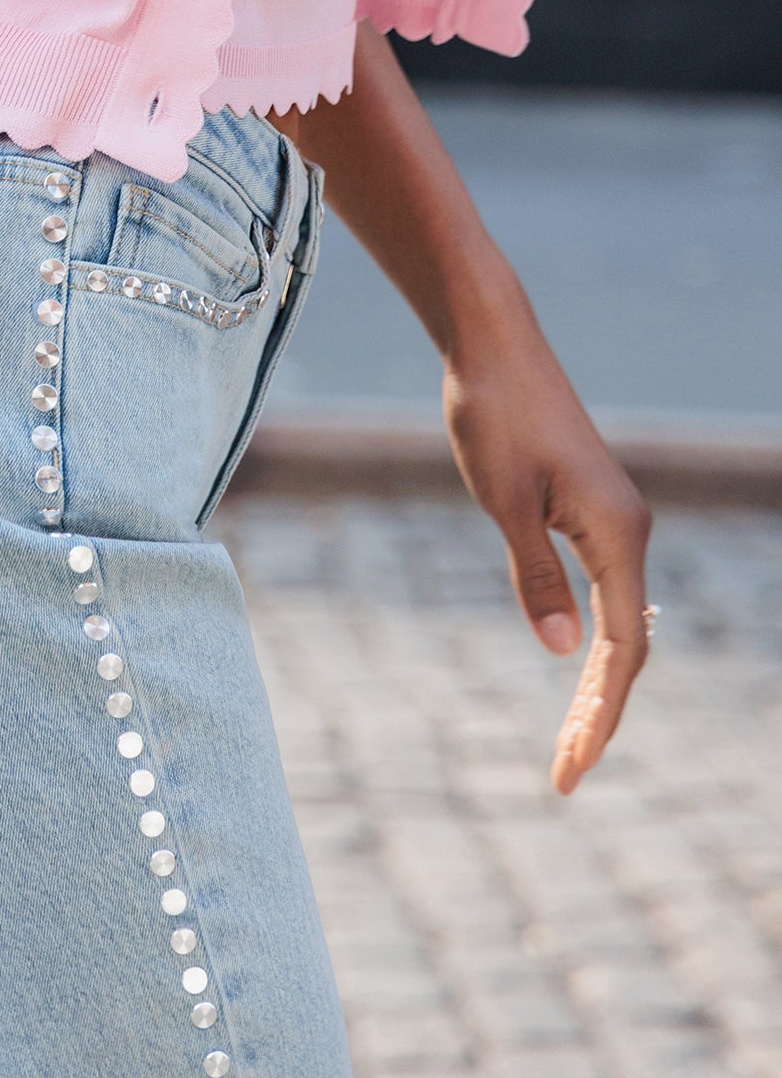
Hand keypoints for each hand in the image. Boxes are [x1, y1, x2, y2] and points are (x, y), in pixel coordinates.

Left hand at [444, 313, 652, 792]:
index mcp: (617, 533)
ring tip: (570, 742)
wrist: (491, 342)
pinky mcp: (590, 506)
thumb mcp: (504, 501)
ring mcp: (612, 517)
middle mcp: (629, 529)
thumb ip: (533, 576)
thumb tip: (561, 650)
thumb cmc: (493, 413)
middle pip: (626, 644)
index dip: (601, 715)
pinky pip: (602, 587)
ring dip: (596, 681)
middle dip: (599, 713)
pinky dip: (590, 636)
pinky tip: (576, 664)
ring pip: (617, 618)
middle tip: (564, 776)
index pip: (621, 650)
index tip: (572, 769)